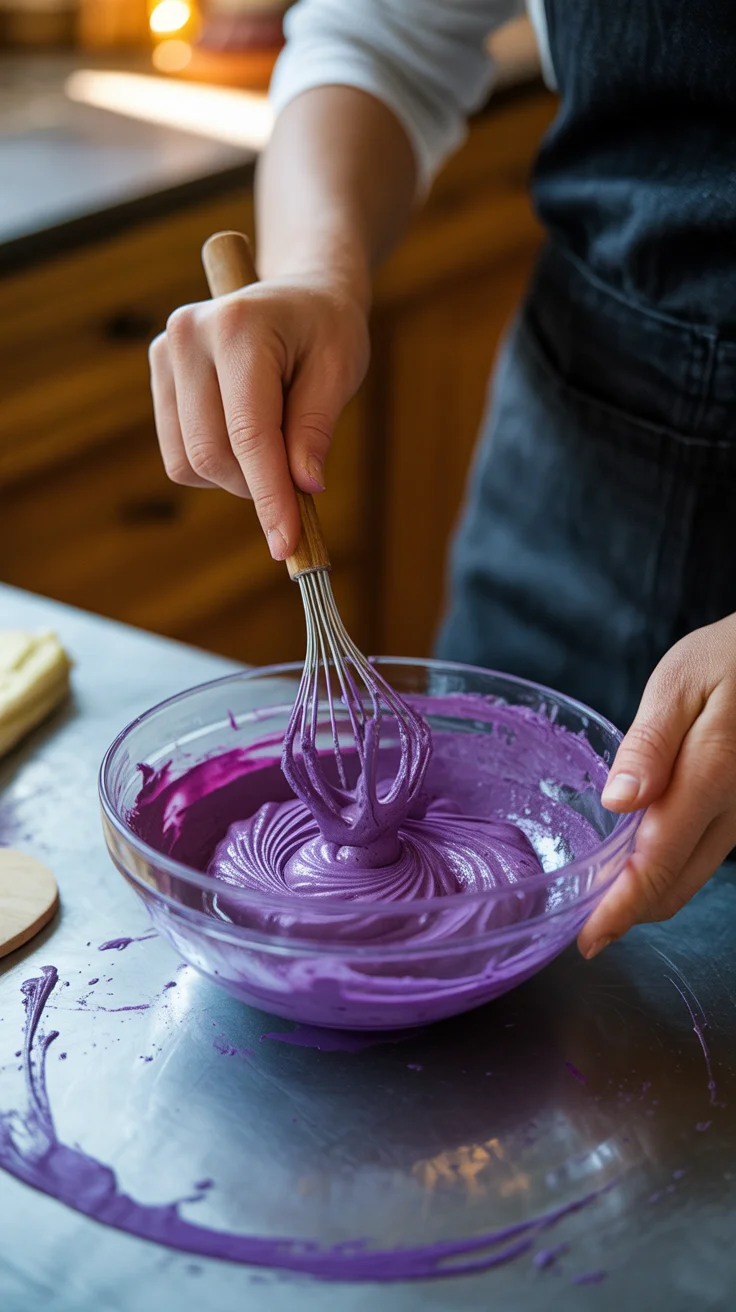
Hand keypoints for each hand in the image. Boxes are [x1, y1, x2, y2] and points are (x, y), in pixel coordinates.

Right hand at [148, 276, 369, 558]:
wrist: (298, 294)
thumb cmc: (326, 330)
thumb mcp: (340, 371)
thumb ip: (316, 428)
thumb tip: (303, 487)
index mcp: (239, 328)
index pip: (249, 434)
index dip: (269, 496)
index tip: (287, 544)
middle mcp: (190, 335)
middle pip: (210, 454)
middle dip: (256, 487)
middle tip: (297, 481)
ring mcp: (167, 352)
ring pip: (188, 461)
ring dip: (235, 477)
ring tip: (274, 442)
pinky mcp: (159, 373)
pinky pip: (178, 453)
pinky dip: (215, 464)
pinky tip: (244, 433)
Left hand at [578, 613, 735, 957]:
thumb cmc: (729, 658)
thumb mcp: (681, 682)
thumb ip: (650, 744)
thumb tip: (619, 802)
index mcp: (712, 776)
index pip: (659, 862)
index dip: (621, 908)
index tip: (589, 937)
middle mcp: (735, 808)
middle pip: (678, 885)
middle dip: (631, 914)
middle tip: (585, 926)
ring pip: (694, 876)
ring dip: (650, 896)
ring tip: (603, 902)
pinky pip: (706, 855)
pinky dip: (671, 870)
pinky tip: (639, 862)